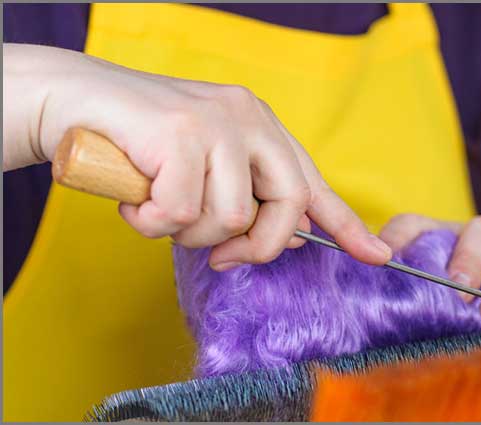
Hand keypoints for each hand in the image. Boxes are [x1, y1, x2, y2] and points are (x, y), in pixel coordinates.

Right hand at [4, 44, 391, 268]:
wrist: (78, 103)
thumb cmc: (142, 147)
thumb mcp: (205, 173)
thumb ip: (249, 199)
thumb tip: (293, 236)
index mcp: (260, 128)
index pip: (314, 184)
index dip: (347, 225)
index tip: (377, 256)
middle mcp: (248, 119)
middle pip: (288, 205)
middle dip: (256, 246)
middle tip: (220, 258)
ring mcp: (217, 122)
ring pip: (228, 217)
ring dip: (187, 232)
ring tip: (158, 207)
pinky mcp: (182, 132)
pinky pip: (181, 213)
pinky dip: (151, 221)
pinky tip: (135, 197)